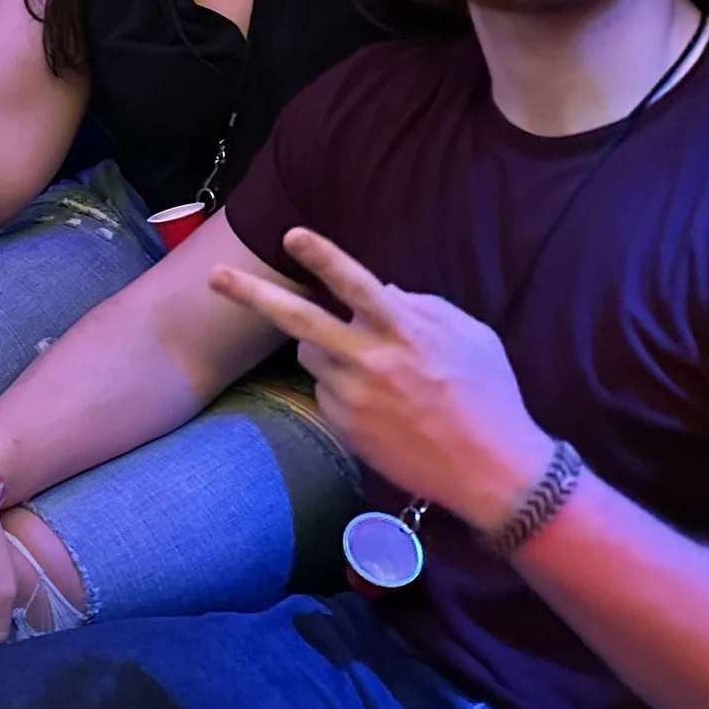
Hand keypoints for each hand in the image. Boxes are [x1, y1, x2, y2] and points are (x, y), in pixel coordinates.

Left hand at [211, 228, 554, 530]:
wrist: (493, 472)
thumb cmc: (489, 395)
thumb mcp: (470, 336)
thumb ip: (422, 305)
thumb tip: (381, 289)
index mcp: (405, 331)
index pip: (355, 284)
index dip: (322, 256)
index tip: (291, 235)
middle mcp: (370, 361)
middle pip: (298, 319)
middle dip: (251, 295)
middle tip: (214, 277)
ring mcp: (353, 397)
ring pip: (311, 355)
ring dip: (327, 349)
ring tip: (376, 371)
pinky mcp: (345, 427)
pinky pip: (327, 391)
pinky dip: (343, 388)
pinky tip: (384, 406)